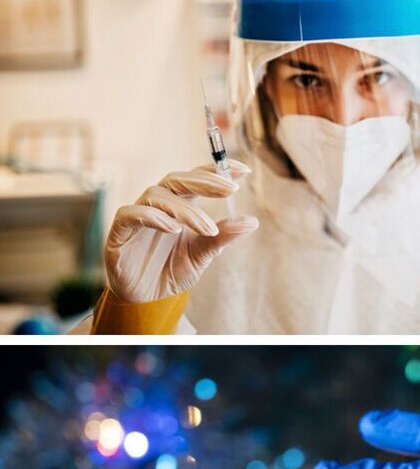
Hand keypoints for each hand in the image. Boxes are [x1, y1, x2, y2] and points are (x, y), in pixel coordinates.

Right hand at [104, 162, 257, 302]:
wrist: (145, 298)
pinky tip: (175, 229)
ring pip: (156, 195)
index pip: (195, 178)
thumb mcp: (203, 255)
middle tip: (230, 189)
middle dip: (204, 181)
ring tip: (207, 229)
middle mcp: (157, 206)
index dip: (216, 170)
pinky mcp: (119, 232)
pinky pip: (130, 214)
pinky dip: (153, 217)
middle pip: (175, 179)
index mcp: (178, 206)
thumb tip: (252, 221)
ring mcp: (136, 216)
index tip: (245, 170)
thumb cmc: (171, 270)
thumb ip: (223, 236)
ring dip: (186, 210)